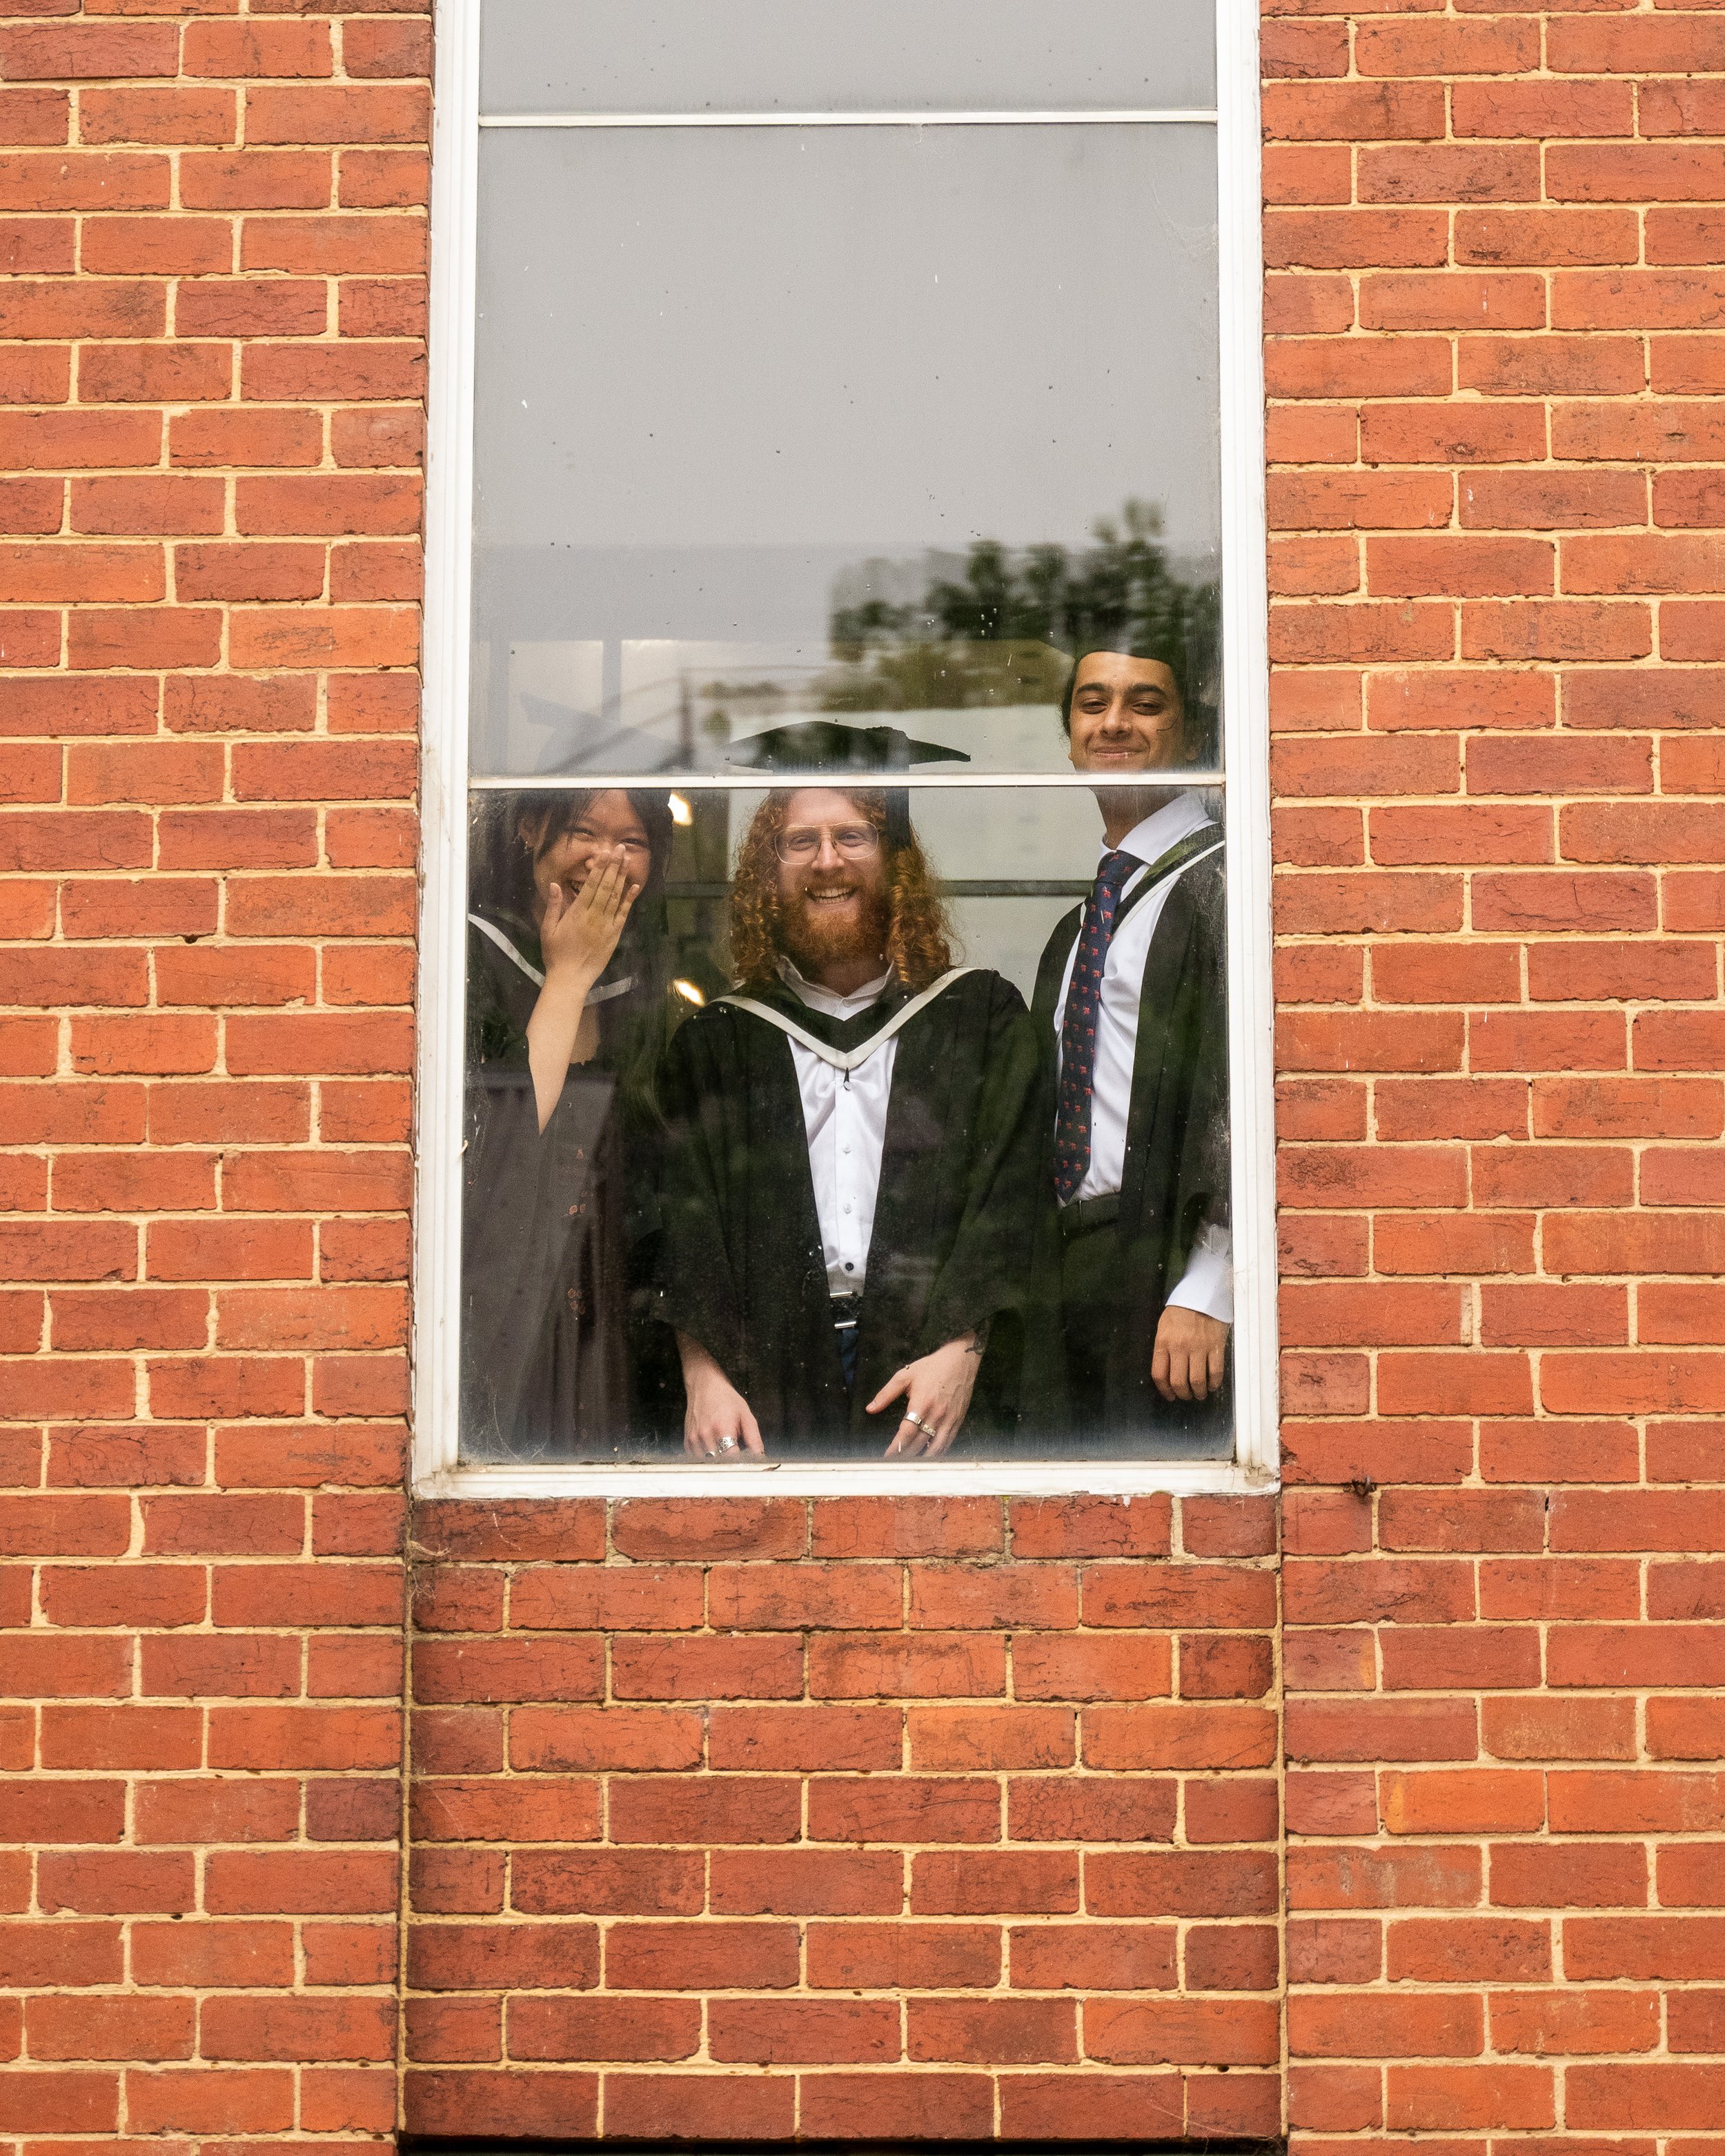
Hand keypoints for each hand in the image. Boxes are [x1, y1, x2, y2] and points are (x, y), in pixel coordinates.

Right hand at [540, 847, 640, 988]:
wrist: (571, 978)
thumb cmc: (556, 954)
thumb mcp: (548, 930)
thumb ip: (553, 906)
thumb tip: (555, 885)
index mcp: (577, 913)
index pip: (590, 885)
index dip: (599, 867)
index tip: (605, 852)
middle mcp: (594, 916)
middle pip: (606, 886)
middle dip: (613, 866)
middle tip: (620, 849)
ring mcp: (606, 925)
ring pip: (616, 897)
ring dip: (622, 877)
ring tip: (627, 860)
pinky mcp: (614, 934)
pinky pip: (624, 913)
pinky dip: (629, 899)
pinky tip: (634, 886)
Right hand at [678, 1334, 763, 1460]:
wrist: (704, 1386)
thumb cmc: (726, 1399)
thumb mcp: (746, 1415)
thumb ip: (754, 1439)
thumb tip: (760, 1457)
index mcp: (722, 1428)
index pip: (732, 1458)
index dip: (741, 1463)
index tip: (747, 1463)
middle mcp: (705, 1435)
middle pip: (719, 1463)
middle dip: (730, 1464)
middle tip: (737, 1458)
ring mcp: (694, 1439)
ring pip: (708, 1463)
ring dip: (718, 1462)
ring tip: (725, 1450)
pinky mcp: (687, 1442)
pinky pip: (698, 1459)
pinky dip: (707, 1458)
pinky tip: (714, 1447)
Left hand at [867, 1332, 983, 1458]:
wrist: (960, 1360)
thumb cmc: (932, 1367)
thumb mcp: (905, 1375)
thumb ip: (886, 1393)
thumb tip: (870, 1409)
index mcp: (922, 1402)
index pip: (907, 1432)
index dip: (896, 1446)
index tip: (887, 1455)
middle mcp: (937, 1414)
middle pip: (919, 1443)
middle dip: (905, 1456)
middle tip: (893, 1463)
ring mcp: (949, 1419)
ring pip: (935, 1448)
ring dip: (921, 1458)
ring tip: (909, 1464)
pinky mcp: (958, 1421)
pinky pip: (947, 1443)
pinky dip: (937, 1453)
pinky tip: (927, 1457)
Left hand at [1152, 1305, 1228, 1402]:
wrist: (1201, 1296)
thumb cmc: (1180, 1312)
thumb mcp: (1163, 1328)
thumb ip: (1163, 1349)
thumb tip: (1166, 1372)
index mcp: (1163, 1343)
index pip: (1160, 1374)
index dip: (1164, 1390)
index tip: (1169, 1396)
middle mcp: (1180, 1348)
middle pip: (1179, 1382)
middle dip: (1182, 1394)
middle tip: (1186, 1396)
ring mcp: (1199, 1348)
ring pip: (1197, 1381)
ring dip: (1198, 1392)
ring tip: (1199, 1394)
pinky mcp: (1215, 1347)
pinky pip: (1215, 1372)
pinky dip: (1214, 1383)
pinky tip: (1212, 1385)